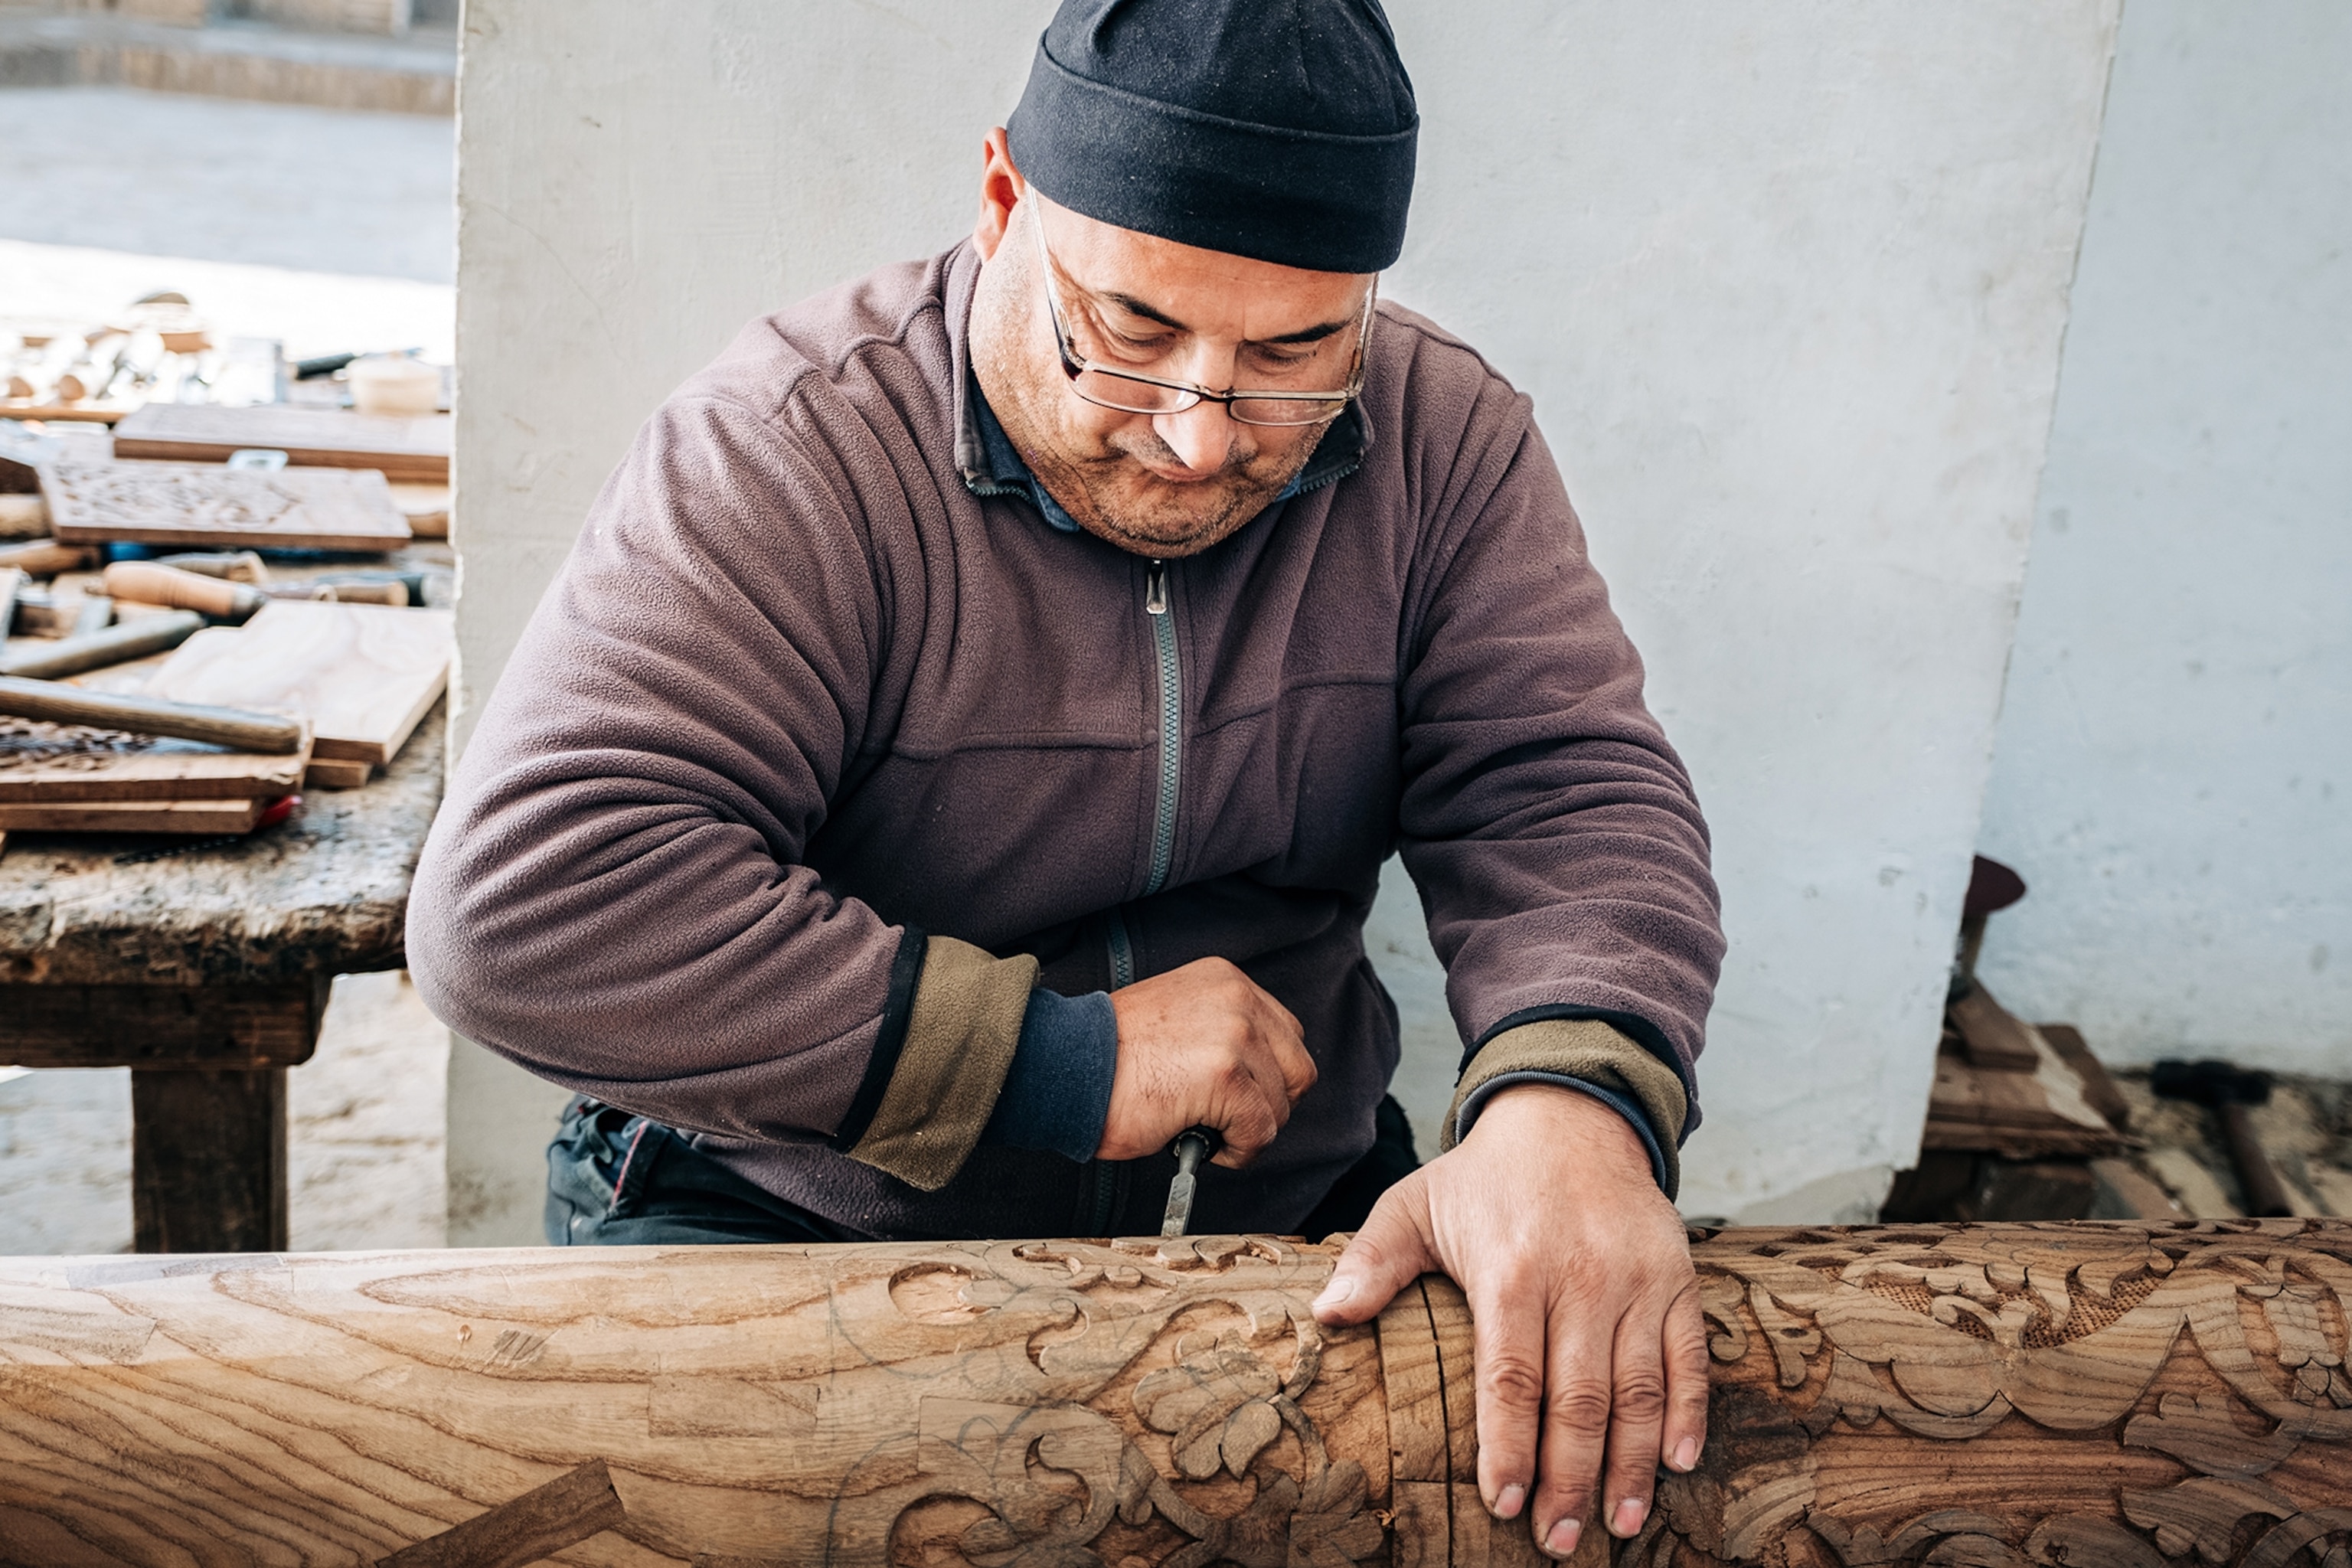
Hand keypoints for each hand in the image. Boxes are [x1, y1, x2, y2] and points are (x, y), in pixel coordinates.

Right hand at [1098, 957, 1317, 1165]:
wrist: (1065, 1067)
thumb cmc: (1108, 1057)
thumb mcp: (1176, 1019)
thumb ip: (1219, 1032)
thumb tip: (1255, 1076)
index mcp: (1226, 981)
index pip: (1286, 1035)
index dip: (1268, 1077)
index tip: (1243, 1097)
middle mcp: (1238, 999)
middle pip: (1298, 1070)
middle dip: (1268, 1105)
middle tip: (1228, 1121)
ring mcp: (1236, 1035)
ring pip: (1280, 1107)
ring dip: (1246, 1131)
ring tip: (1200, 1128)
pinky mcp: (1227, 1076)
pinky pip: (1259, 1132)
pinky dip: (1236, 1151)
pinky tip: (1199, 1142)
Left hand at [1311, 1083, 1706, 1559]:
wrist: (1569, 1115)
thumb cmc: (1483, 1176)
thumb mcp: (1413, 1203)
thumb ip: (1371, 1262)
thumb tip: (1326, 1315)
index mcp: (1511, 1269)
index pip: (1511, 1378)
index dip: (1510, 1448)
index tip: (1505, 1505)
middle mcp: (1581, 1277)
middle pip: (1578, 1398)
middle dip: (1569, 1480)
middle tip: (1559, 1543)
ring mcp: (1636, 1280)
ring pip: (1637, 1389)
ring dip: (1630, 1466)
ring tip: (1619, 1525)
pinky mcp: (1678, 1278)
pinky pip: (1689, 1357)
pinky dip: (1687, 1414)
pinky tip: (1674, 1464)